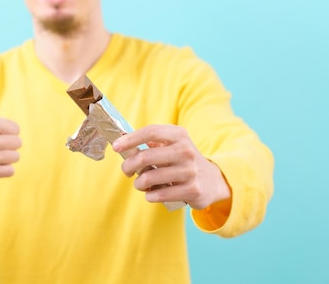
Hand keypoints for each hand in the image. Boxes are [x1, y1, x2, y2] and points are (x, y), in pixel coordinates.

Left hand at [112, 125, 230, 209]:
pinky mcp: (193, 190)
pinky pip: (160, 194)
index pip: (151, 132)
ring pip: (149, 178)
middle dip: (128, 166)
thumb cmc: (183, 160)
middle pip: (145, 157)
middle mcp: (186, 151)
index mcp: (179, 135)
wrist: (212, 180)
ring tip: (140, 184)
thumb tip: (122, 141)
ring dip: (138, 183)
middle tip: (126, 171)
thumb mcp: (173, 144)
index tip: (116, 147)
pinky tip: (150, 194)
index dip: (130, 139)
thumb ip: (151, 142)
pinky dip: (149, 195)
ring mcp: (190, 171)